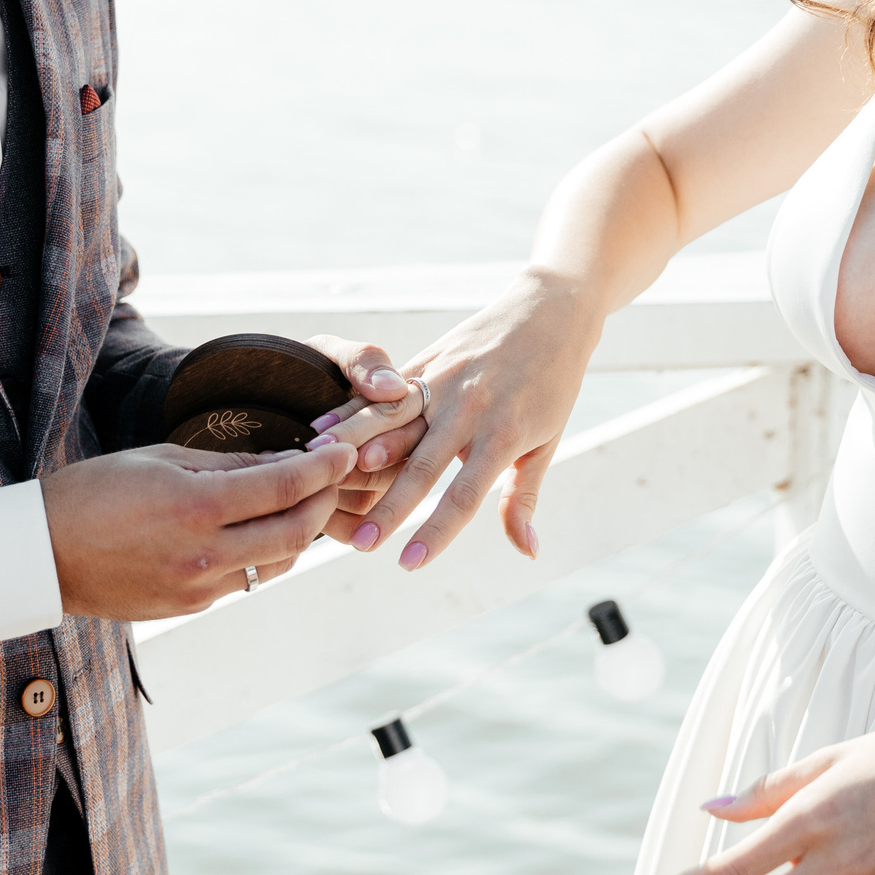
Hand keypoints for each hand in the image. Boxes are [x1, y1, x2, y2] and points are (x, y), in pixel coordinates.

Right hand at [43, 441, 357, 620]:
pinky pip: (246, 580)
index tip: (345, 453)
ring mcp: (199, 587)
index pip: (285, 486)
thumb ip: (227, 464)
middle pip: (296, 532)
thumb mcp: (159, 459)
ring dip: (299, 532)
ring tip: (300, 504)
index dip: (324, 469)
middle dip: (324, 502)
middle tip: (332, 479)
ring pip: (278, 562)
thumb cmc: (93, 492)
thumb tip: (285, 462)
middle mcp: (204, 553)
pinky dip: (264, 554)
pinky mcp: (190, 607)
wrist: (41, 555)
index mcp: (195, 506)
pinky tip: (259, 532)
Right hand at [318, 270, 601, 566]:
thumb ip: (523, 498)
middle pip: (420, 465)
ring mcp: (442, 380)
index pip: (464, 493)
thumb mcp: (546, 442)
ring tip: (320, 480)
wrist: (550, 311)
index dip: (436, 531)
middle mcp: (467, 407)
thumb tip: (527, 551)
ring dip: (354, 453)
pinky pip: (383, 393)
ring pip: (390, 422)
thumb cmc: (553, 385)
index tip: (409, 563)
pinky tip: (322, 433)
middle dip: (388, 507)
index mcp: (502, 433)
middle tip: (360, 544)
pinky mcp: (425, 360)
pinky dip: (352, 413)